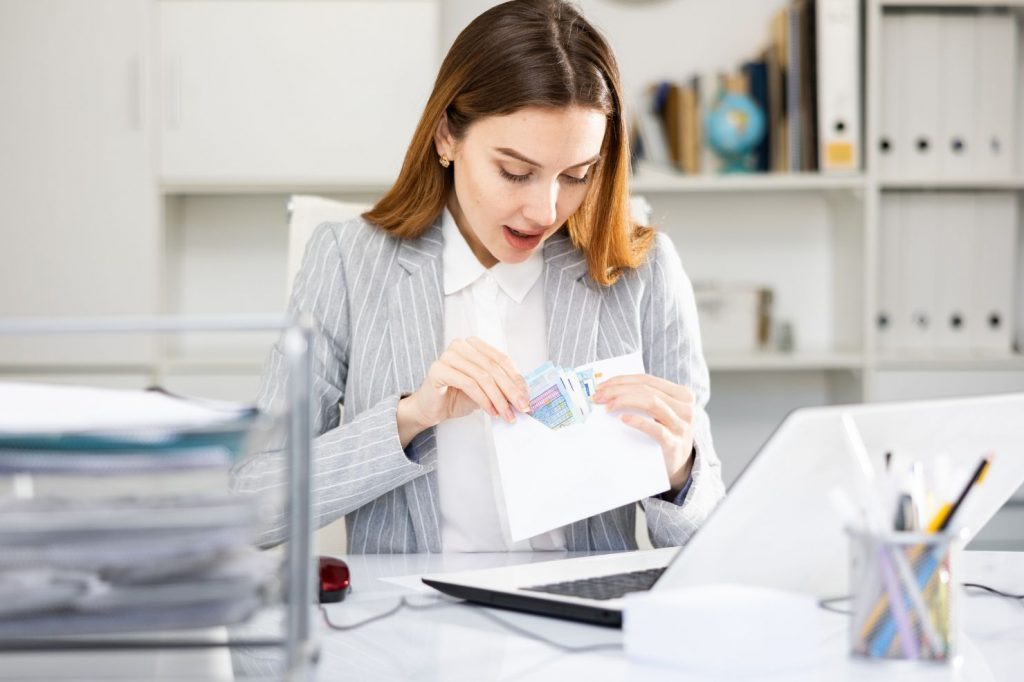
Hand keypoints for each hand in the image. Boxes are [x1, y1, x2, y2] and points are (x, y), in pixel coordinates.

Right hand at [397, 337, 530, 446]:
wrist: (431, 409)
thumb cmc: (457, 397)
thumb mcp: (485, 389)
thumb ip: (501, 386)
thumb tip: (524, 394)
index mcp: (474, 344)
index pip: (501, 358)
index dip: (516, 378)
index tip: (526, 396)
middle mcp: (461, 345)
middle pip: (493, 367)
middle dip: (510, 390)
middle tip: (521, 407)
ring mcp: (448, 355)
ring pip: (482, 376)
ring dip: (498, 398)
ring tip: (507, 414)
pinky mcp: (438, 369)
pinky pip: (468, 384)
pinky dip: (483, 399)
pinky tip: (491, 411)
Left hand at [591, 375, 695, 491]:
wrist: (679, 465)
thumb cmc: (664, 434)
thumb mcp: (662, 413)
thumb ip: (645, 399)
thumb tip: (610, 390)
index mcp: (682, 394)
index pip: (646, 379)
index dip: (621, 380)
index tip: (601, 386)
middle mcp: (685, 407)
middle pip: (646, 390)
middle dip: (617, 390)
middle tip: (597, 397)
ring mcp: (681, 425)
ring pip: (651, 403)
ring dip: (624, 401)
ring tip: (607, 407)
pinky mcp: (674, 443)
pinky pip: (655, 429)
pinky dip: (638, 421)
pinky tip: (623, 419)